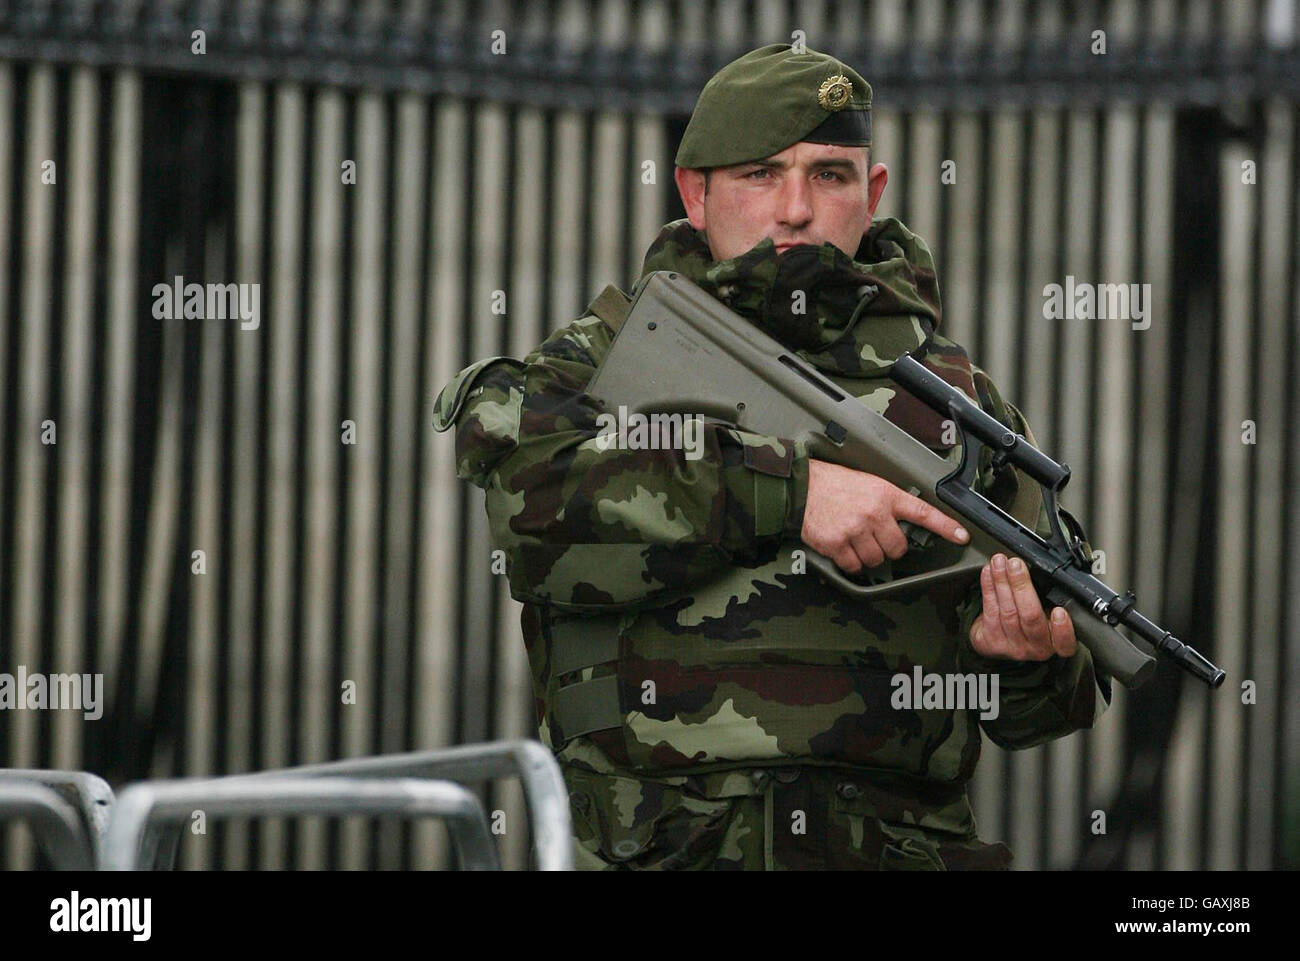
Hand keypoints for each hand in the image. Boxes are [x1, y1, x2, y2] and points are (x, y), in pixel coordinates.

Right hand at [800, 459, 970, 573]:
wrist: (802, 487)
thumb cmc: (834, 485)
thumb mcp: (869, 483)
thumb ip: (888, 503)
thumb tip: (904, 524)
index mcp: (885, 494)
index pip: (922, 513)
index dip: (945, 526)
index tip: (962, 537)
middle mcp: (873, 512)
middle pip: (897, 548)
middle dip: (888, 547)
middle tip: (874, 536)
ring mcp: (855, 530)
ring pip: (876, 560)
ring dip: (868, 556)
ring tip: (854, 538)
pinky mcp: (837, 544)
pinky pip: (854, 566)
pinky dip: (850, 562)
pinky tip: (843, 547)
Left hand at [970, 553, 1076, 660]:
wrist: (1001, 640)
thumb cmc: (1030, 621)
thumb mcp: (1047, 613)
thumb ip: (1050, 600)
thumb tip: (1044, 570)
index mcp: (1056, 643)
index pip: (1064, 643)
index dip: (1063, 629)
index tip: (1060, 611)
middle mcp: (1036, 648)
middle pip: (1030, 617)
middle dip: (1022, 586)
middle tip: (1016, 565)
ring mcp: (1013, 647)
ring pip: (1008, 611)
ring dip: (1002, 582)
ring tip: (999, 563)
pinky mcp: (992, 641)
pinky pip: (990, 610)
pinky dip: (989, 587)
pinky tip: (988, 573)